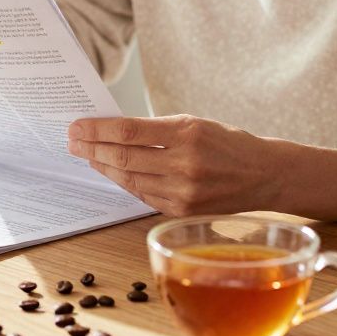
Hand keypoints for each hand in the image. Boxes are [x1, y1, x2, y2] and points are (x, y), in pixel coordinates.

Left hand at [66, 115, 279, 216]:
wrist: (264, 175)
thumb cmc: (228, 143)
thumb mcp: (194, 124)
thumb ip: (157, 130)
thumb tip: (113, 131)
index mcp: (187, 134)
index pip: (129, 131)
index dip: (98, 129)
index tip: (77, 126)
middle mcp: (184, 164)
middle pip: (123, 158)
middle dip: (92, 149)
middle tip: (72, 141)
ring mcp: (182, 192)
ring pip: (129, 179)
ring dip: (103, 167)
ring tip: (86, 156)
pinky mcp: (180, 210)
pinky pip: (143, 194)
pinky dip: (124, 182)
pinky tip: (111, 172)